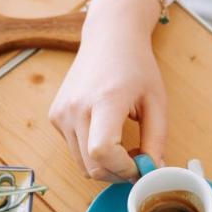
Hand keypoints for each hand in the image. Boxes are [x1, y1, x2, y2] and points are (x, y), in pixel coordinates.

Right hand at [50, 0, 167, 180]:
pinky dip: (90, 153)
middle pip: (91, 166)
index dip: (122, 169)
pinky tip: (104, 134)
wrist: (109, 37)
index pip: (102, 152)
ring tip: (122, 149)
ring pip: (81, 164)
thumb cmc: (136, 65)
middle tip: (135, 163)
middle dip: (116, 174)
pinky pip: (74, 150)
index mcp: (105, 100)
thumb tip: (153, 172)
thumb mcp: (156, 101)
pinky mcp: (55, 116)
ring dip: (104, 166)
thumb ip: (156, 139)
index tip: (140, 166)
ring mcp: (61, 113)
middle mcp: (76, 108)